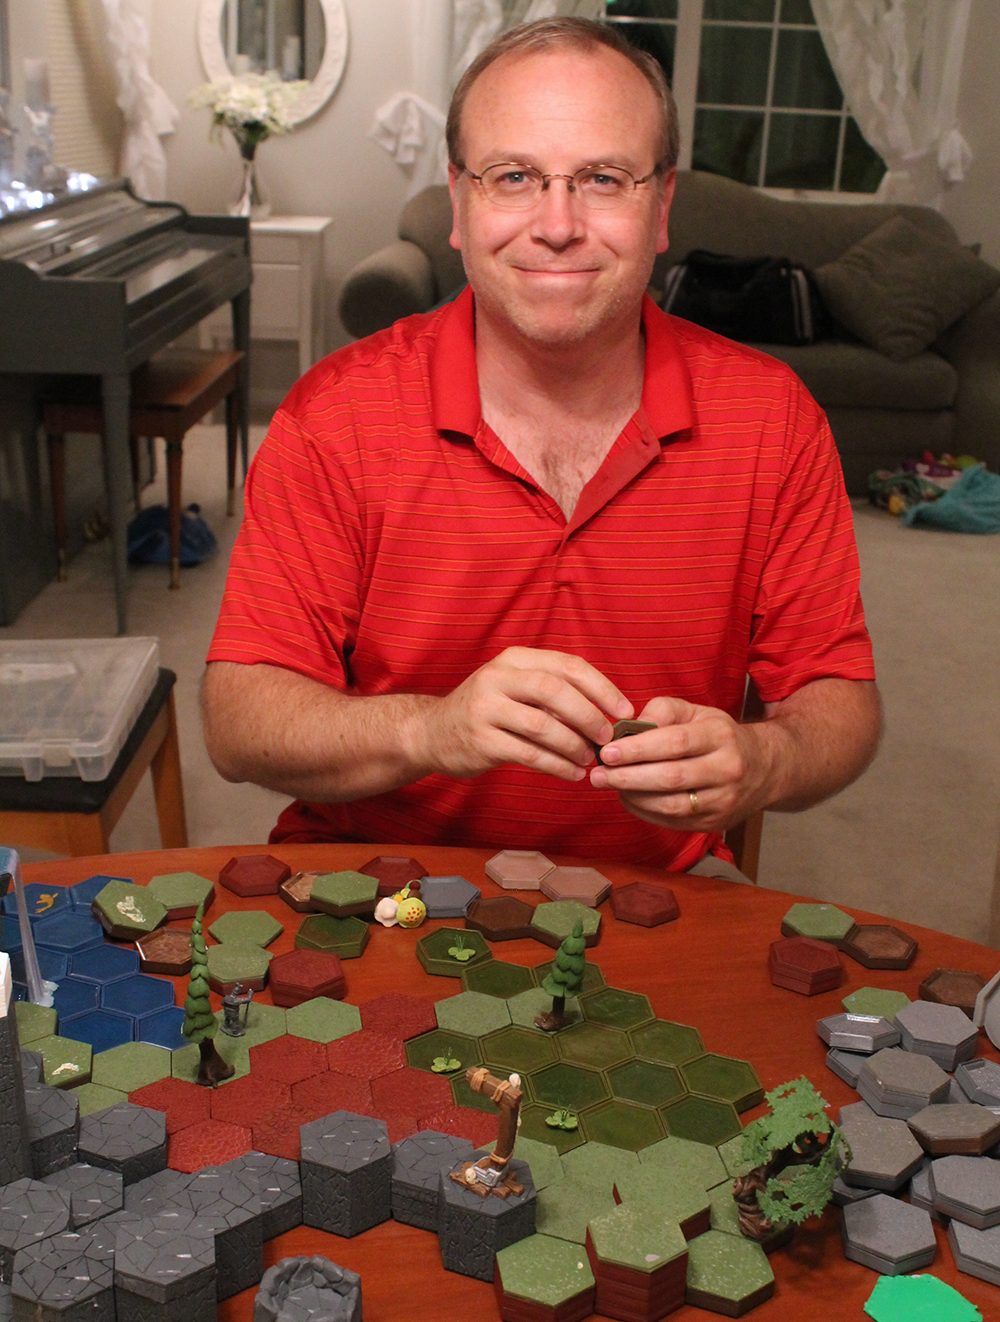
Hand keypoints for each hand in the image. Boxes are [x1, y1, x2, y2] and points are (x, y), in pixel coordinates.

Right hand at [415, 647, 632, 781]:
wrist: (431, 732)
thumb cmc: (488, 710)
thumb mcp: (515, 687)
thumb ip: (553, 691)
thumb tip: (608, 710)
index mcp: (514, 660)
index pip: (568, 665)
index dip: (602, 688)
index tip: (626, 710)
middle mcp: (497, 678)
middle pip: (555, 691)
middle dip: (589, 716)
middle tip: (609, 738)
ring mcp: (485, 709)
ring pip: (542, 725)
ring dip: (574, 745)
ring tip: (590, 760)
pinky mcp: (481, 741)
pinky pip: (528, 754)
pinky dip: (556, 766)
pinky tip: (572, 774)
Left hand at [588, 695, 771, 830]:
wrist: (764, 768)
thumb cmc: (718, 736)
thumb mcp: (697, 712)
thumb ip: (663, 710)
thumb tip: (630, 727)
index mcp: (721, 736)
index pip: (676, 743)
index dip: (638, 749)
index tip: (607, 751)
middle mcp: (727, 770)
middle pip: (671, 778)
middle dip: (628, 777)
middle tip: (597, 774)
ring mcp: (722, 801)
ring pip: (671, 805)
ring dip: (633, 797)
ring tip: (607, 785)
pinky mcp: (714, 823)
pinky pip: (672, 820)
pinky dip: (644, 810)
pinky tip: (627, 797)